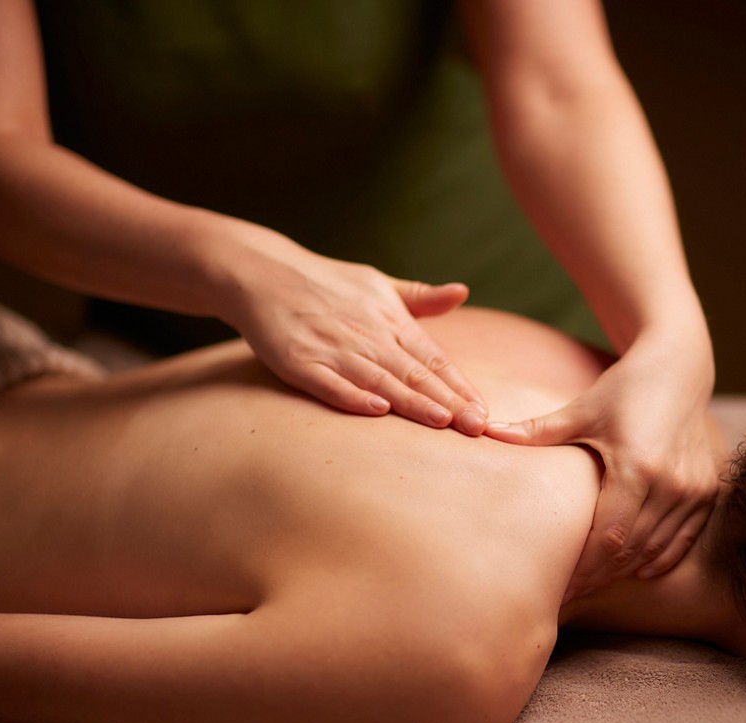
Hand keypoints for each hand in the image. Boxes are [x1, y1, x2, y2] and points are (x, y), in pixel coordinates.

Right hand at [222, 235, 488, 433]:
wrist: (262, 272)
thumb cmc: (328, 283)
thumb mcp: (379, 283)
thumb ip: (421, 297)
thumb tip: (461, 291)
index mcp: (390, 320)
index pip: (433, 359)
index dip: (459, 386)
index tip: (483, 411)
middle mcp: (367, 335)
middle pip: (414, 374)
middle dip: (447, 402)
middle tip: (476, 427)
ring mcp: (333, 349)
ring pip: (380, 380)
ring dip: (411, 403)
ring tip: (442, 422)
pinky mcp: (298, 361)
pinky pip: (329, 383)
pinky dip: (352, 397)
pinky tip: (376, 411)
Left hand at [485, 336, 718, 600]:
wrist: (680, 367)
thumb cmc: (624, 387)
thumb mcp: (581, 410)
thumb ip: (536, 431)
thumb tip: (483, 430)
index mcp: (637, 466)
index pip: (609, 537)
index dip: (584, 569)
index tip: (559, 587)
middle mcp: (671, 483)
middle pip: (631, 550)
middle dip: (598, 576)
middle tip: (568, 595)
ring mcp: (694, 489)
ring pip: (656, 550)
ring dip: (624, 570)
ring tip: (593, 584)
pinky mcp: (707, 490)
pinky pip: (682, 539)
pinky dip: (659, 558)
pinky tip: (634, 569)